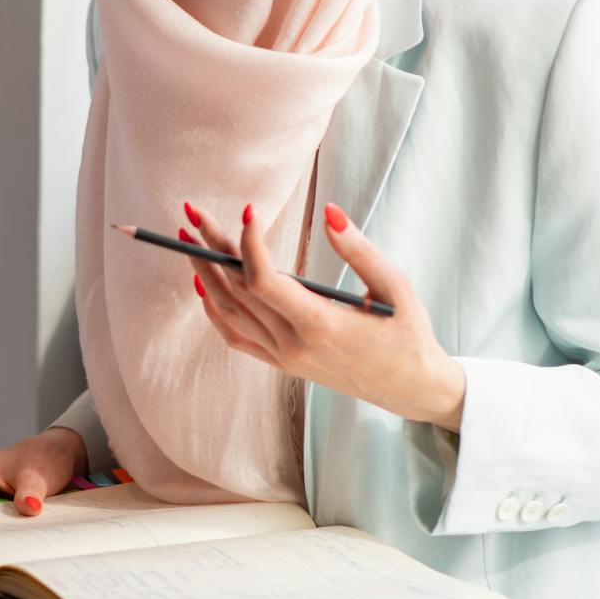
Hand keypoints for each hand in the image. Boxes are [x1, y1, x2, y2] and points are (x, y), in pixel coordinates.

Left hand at [181, 201, 465, 430]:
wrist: (412, 389)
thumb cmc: (408, 335)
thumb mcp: (395, 287)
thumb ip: (360, 249)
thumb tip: (329, 211)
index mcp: (321, 325)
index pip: (264, 281)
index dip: (249, 244)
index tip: (248, 210)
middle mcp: (293, 345)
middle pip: (236, 290)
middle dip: (212, 247)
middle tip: (193, 212)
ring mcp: (283, 357)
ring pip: (228, 312)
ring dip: (204, 273)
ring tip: (187, 239)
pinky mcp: (281, 364)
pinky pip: (235, 336)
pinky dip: (214, 308)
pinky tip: (203, 282)